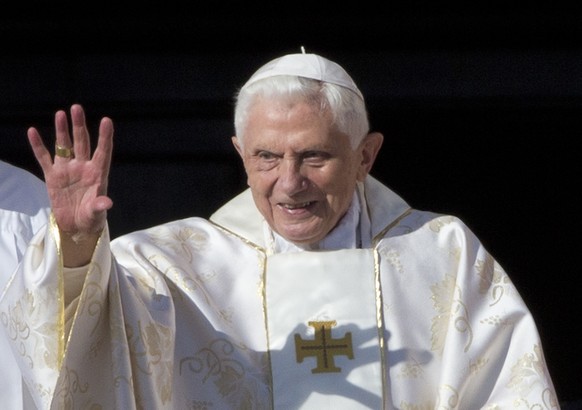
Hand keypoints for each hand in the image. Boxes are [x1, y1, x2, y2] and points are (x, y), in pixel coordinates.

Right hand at [28, 104, 113, 264]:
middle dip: (79, 126)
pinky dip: (38, 146)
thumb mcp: (97, 214)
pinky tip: (32, 131)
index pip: (103, 152)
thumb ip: (100, 206)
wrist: (76, 227)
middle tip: (77, 108)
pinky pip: (44, 158)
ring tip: (61, 113)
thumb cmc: (91, 219)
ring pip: (64, 146)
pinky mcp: (52, 176)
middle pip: (82, 142)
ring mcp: (67, 170)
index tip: (107, 121)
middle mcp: (83, 167)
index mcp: (98, 174)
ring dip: (62, 130)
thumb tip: (107, 202)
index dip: (105, 137)